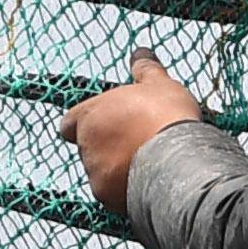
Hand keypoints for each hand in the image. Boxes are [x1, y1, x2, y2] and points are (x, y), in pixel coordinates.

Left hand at [66, 54, 206, 212]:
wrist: (177, 160)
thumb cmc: (166, 116)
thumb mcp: (159, 85)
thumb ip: (144, 69)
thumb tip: (140, 53)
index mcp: (89, 114)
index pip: (69, 124)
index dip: (85, 126)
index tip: (108, 127)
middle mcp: (85, 144)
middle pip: (89, 148)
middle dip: (107, 148)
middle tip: (137, 144)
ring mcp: (94, 171)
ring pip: (100, 171)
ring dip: (116, 169)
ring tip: (147, 164)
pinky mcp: (106, 196)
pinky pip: (112, 193)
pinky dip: (125, 189)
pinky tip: (148, 183)